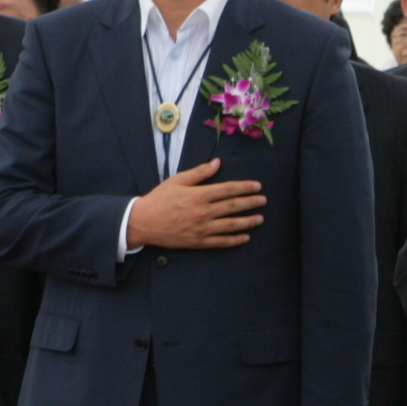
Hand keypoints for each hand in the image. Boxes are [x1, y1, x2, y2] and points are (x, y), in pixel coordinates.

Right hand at [126, 160, 263, 250]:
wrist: (143, 222)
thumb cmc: (160, 199)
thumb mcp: (177, 180)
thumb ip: (199, 172)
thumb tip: (217, 163)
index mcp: (199, 195)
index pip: (228, 190)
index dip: (245, 187)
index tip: (257, 186)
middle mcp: (203, 212)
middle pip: (233, 207)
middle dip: (251, 203)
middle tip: (263, 200)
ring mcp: (202, 229)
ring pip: (231, 225)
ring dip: (248, 222)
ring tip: (260, 218)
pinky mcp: (198, 242)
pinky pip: (221, 242)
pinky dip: (235, 240)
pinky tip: (246, 237)